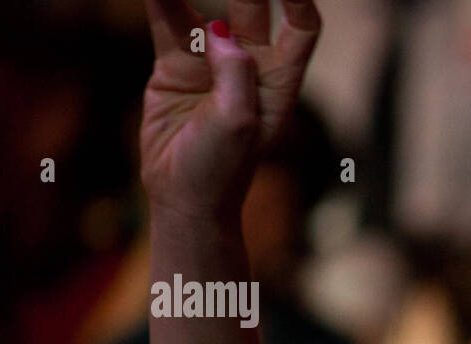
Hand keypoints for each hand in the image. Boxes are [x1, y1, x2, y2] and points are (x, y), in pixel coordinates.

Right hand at [141, 0, 320, 219]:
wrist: (184, 198)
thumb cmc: (221, 171)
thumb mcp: (238, 125)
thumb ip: (235, 76)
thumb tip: (220, 33)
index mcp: (280, 82)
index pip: (301, 28)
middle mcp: (250, 66)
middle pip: (253, 6)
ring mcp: (212, 63)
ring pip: (207, 8)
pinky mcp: (176, 66)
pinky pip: (169, 21)